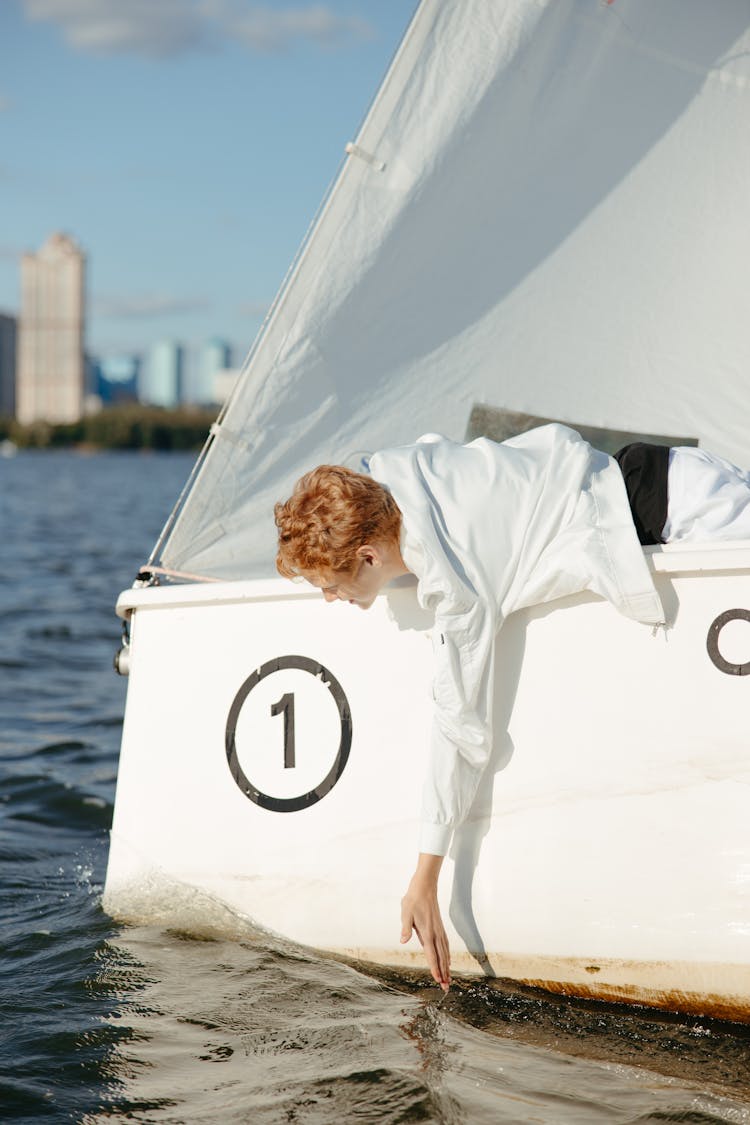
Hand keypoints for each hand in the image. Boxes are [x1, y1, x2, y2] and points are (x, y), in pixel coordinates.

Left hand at [400, 853, 450, 990]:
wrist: (425, 887)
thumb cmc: (413, 900)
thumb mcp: (405, 912)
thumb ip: (406, 928)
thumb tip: (403, 940)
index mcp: (427, 933)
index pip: (432, 955)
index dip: (435, 969)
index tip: (439, 981)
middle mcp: (435, 934)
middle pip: (441, 957)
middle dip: (443, 973)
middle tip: (446, 988)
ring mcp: (439, 931)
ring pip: (445, 952)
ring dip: (446, 966)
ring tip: (449, 978)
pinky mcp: (439, 927)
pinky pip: (445, 945)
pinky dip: (447, 955)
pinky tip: (448, 960)